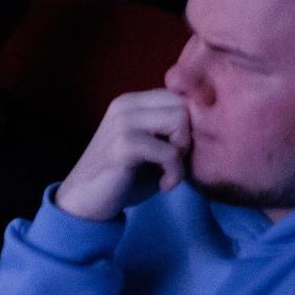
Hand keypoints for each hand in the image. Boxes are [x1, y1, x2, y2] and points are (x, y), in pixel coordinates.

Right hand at [55, 89, 190, 221]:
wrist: (86, 199)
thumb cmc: (124, 176)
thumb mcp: (149, 146)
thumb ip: (168, 130)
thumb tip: (208, 124)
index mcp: (131, 102)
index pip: (179, 95)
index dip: (191, 123)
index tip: (181, 151)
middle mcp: (125, 105)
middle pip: (183, 106)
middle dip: (189, 137)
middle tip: (176, 162)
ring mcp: (122, 123)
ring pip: (179, 122)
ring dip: (183, 153)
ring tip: (170, 172)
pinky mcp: (123, 146)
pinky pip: (170, 153)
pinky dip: (175, 174)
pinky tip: (164, 185)